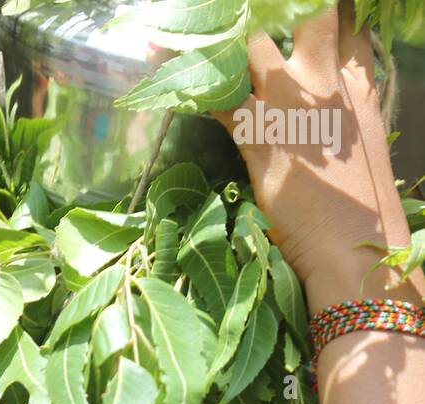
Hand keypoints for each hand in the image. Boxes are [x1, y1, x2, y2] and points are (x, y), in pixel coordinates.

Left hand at [209, 2, 423, 310]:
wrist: (353, 249)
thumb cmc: (360, 209)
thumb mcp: (366, 144)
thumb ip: (351, 108)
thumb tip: (333, 100)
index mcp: (358, 84)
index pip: (343, 21)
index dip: (320, 11)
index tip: (297, 12)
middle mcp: (325, 82)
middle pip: (301, 15)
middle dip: (271, 11)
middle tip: (241, 17)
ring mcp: (291, 104)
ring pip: (252, 45)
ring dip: (224, 43)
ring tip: (191, 35)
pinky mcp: (259, 136)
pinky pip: (216, 98)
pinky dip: (191, 87)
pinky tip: (168, 77)